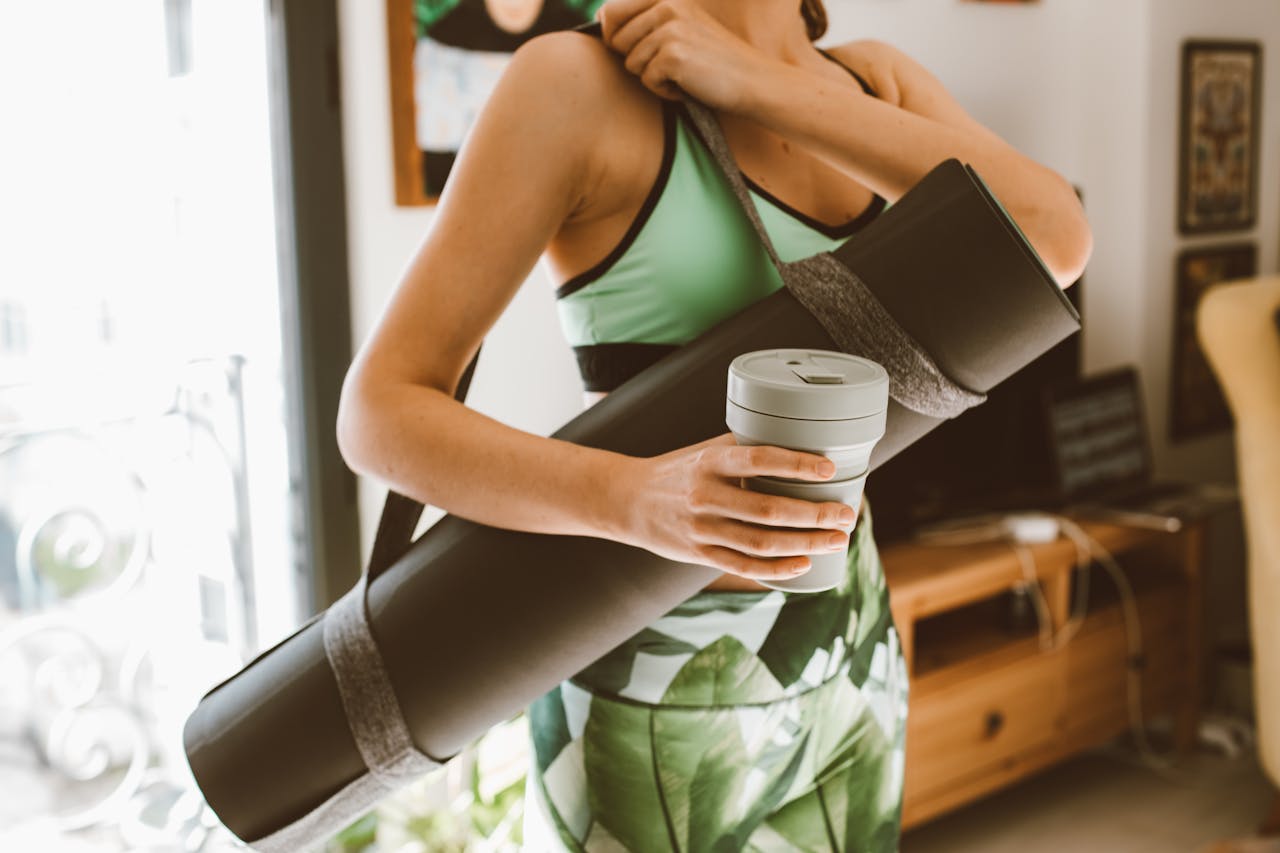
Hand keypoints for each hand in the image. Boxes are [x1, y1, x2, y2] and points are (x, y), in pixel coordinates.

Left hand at [595, 0, 776, 110]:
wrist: (753, 81)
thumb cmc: (714, 63)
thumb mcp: (682, 29)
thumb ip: (647, 21)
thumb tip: (602, 20)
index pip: (610, 12)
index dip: (613, 37)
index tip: (640, 51)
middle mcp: (667, 6)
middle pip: (617, 42)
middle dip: (639, 61)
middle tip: (673, 65)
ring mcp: (670, 30)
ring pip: (632, 64)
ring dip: (654, 78)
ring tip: (685, 74)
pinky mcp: (673, 55)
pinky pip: (648, 81)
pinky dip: (666, 91)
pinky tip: (690, 85)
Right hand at [606, 432, 860, 582]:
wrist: (627, 500)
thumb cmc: (678, 469)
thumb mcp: (705, 449)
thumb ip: (745, 447)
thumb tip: (800, 440)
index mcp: (709, 461)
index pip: (758, 460)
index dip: (796, 465)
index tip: (828, 469)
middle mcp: (705, 495)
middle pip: (768, 510)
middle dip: (814, 514)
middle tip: (846, 514)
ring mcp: (701, 529)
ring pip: (761, 543)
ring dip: (805, 543)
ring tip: (836, 538)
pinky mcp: (699, 554)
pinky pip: (744, 567)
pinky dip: (777, 570)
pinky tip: (804, 565)